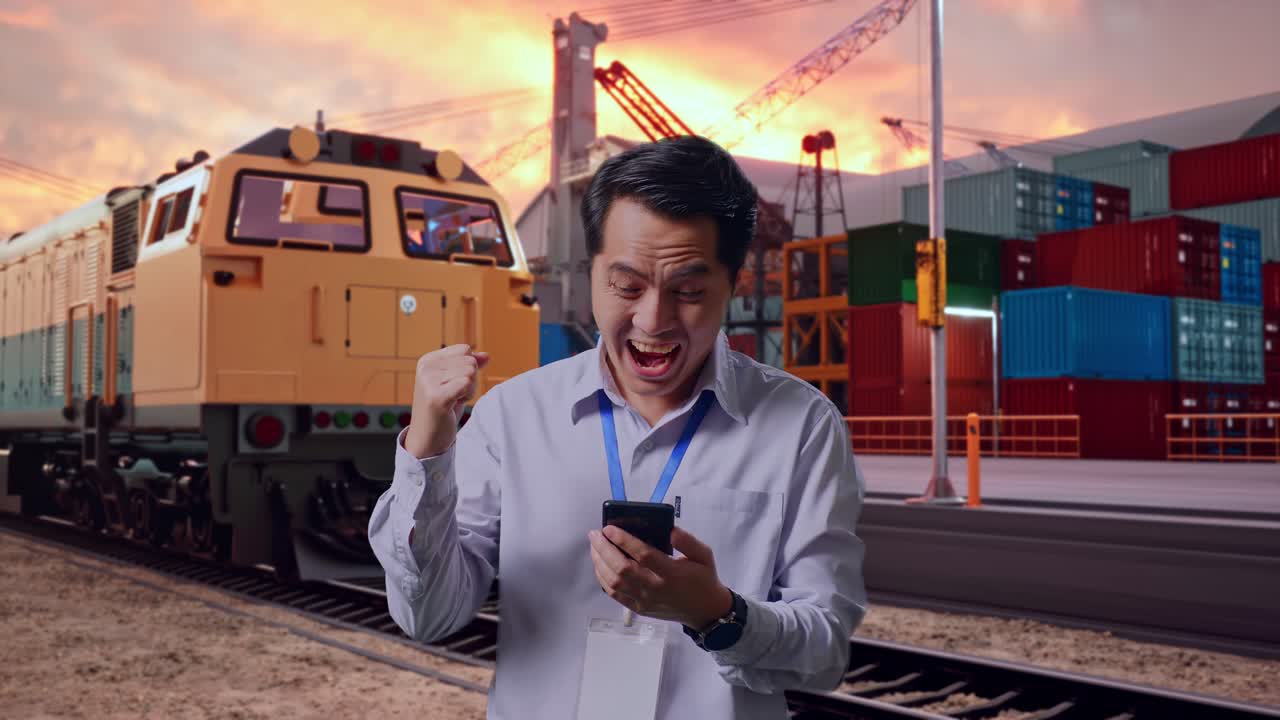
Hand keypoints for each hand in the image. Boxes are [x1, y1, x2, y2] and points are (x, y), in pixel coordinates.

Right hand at [403, 344, 489, 457]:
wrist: (428, 437)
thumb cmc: (444, 409)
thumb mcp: (457, 382)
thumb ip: (470, 366)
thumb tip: (486, 356)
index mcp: (428, 360)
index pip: (465, 349)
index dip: (468, 367)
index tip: (453, 384)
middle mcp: (426, 367)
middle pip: (470, 361)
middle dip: (470, 380)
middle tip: (454, 395)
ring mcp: (429, 381)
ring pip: (470, 372)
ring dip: (468, 390)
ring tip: (452, 400)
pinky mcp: (436, 396)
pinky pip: (467, 384)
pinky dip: (466, 396)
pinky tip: (452, 405)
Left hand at [587, 525, 732, 628]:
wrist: (704, 611)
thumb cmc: (703, 579)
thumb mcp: (704, 555)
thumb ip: (688, 541)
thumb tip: (670, 530)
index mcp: (672, 573)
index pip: (643, 554)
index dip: (624, 540)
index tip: (610, 528)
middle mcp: (655, 588)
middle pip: (622, 568)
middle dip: (604, 549)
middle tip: (595, 533)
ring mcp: (645, 600)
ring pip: (614, 582)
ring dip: (600, 562)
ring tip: (594, 546)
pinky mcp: (639, 609)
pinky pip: (615, 595)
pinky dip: (602, 579)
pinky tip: (599, 565)